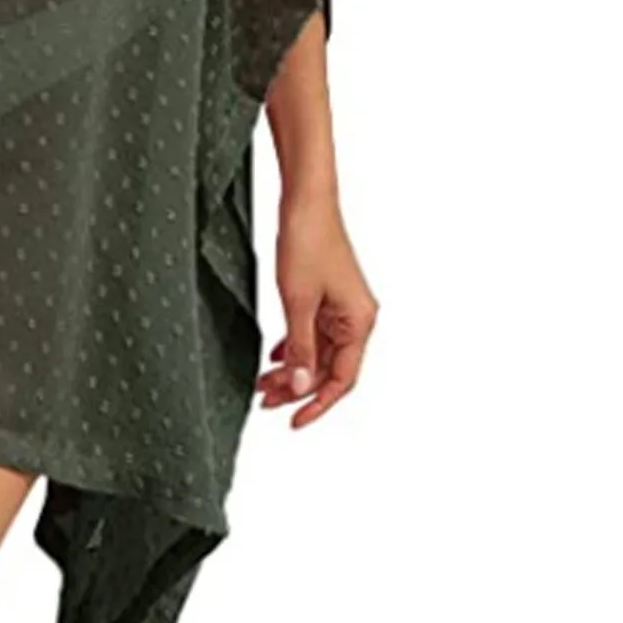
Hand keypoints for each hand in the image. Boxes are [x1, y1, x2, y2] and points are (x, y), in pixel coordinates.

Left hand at [257, 186, 377, 427]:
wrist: (306, 200)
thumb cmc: (307, 242)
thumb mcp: (297, 301)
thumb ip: (301, 348)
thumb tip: (301, 388)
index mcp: (360, 322)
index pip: (342, 379)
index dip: (317, 404)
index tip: (292, 422)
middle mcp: (357, 317)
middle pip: (329, 367)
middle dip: (296, 387)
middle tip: (263, 399)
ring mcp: (342, 306)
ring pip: (319, 351)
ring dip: (293, 368)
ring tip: (263, 383)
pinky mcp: (328, 295)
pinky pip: (313, 332)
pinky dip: (295, 346)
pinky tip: (276, 357)